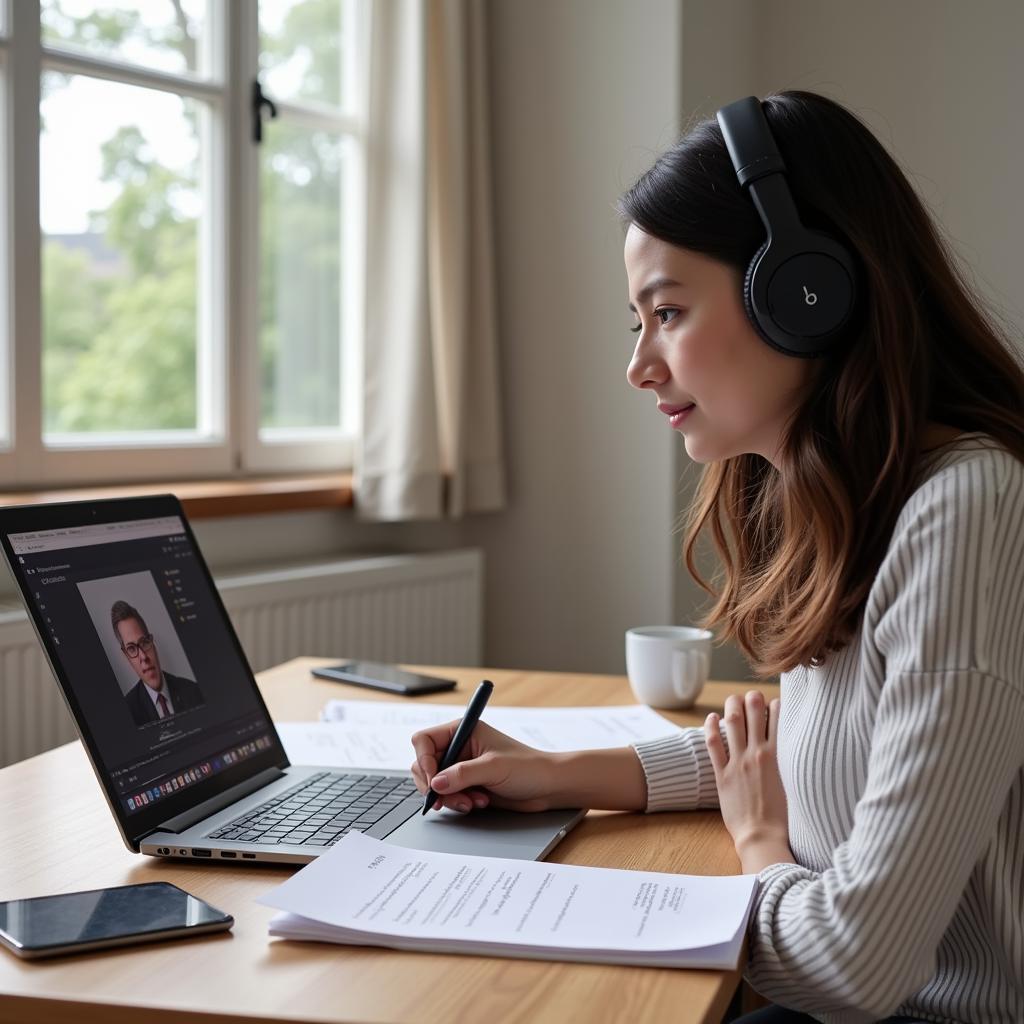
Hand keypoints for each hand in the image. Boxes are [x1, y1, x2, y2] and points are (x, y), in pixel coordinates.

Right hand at [410, 720, 558, 812]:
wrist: (548, 787)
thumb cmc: (528, 767)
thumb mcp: (494, 768)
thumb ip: (462, 774)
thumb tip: (436, 783)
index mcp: (463, 730)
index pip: (425, 740)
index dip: (424, 761)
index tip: (434, 781)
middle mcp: (459, 746)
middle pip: (425, 765)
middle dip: (435, 785)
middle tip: (447, 800)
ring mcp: (462, 767)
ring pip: (435, 784)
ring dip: (450, 797)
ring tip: (472, 802)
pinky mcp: (467, 785)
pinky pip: (447, 796)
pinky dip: (458, 802)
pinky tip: (478, 802)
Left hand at [705, 690, 793, 871]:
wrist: (762, 837)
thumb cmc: (781, 817)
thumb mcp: (793, 785)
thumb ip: (790, 764)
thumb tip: (792, 749)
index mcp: (778, 757)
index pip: (777, 719)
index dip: (774, 705)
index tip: (772, 701)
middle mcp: (757, 755)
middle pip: (753, 714)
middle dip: (752, 699)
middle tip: (752, 696)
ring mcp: (738, 763)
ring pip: (733, 722)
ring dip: (732, 706)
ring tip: (733, 700)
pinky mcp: (722, 774)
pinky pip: (713, 744)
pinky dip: (711, 727)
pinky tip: (711, 718)